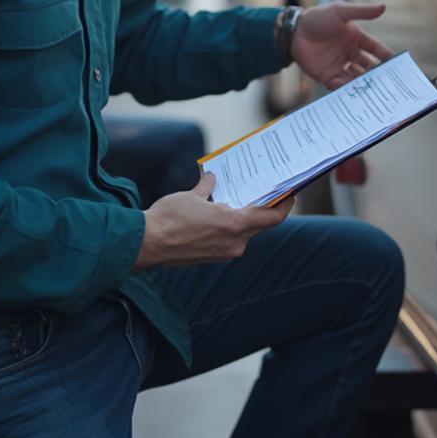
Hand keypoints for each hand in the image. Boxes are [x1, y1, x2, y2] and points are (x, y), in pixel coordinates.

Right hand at [133, 173, 292, 269]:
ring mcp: (224, 253)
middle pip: (258, 224)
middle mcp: (234, 243)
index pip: (272, 217)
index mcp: (235, 225)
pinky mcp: (212, 258)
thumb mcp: (192, 195)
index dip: (285, 205)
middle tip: (263, 190)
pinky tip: (218, 213)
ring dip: (242, 217)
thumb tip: (212, 179)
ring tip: (236, 198)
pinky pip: (229, 240)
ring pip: (243, 232)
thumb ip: (208, 188)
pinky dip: (229, 227)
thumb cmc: (169, 218)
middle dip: (261, 207)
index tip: (291, 193)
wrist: (145, 245)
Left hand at [291, 1, 393, 89]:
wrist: (293, 32)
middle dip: (377, 74)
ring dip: (363, 83)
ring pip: (356, 78)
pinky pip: (341, 85)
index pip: (376, 48)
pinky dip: (347, 89)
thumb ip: (362, 11)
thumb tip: (383, 7)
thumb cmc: (317, 18)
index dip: (386, 55)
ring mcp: (339, 65)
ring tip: (371, 90)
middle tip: (387, 82)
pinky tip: (352, 91)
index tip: (397, 64)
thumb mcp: (340, 11)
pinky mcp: (327, 75)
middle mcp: (350, 53)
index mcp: (356, 38)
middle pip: (369, 66)